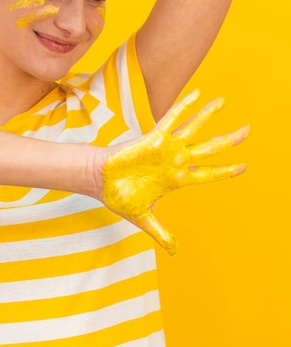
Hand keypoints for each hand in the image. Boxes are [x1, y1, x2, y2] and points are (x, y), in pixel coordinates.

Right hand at [102, 89, 248, 254]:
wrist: (99, 181)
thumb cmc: (119, 196)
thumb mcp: (143, 218)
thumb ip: (160, 232)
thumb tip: (174, 252)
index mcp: (176, 180)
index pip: (207, 174)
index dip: (226, 171)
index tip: (243, 166)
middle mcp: (175, 161)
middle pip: (209, 148)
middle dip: (230, 140)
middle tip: (247, 131)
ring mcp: (166, 148)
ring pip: (194, 128)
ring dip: (209, 115)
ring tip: (223, 101)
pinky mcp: (154, 138)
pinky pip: (173, 118)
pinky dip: (185, 106)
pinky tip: (197, 94)